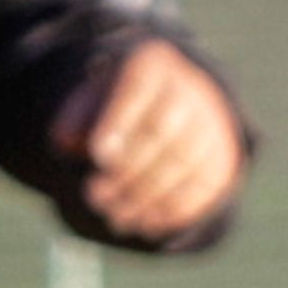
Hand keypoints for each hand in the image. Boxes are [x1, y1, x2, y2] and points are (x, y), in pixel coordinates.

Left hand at [56, 37, 241, 240]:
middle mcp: (190, 89)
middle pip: (161, 132)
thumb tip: (64, 141)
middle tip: (94, 196)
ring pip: (181, 164)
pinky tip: (145, 224)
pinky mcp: (223, 158)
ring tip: (115, 216)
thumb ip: (77, 117)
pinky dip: (172, 211)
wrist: (177, 104)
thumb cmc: (122, 104)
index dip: (119, 124)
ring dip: (146, 197)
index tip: (97, 156)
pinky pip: (202, 188)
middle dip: (127, 170)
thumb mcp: (96, 100)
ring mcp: (212, 125)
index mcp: (153, 64)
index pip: (137, 92)